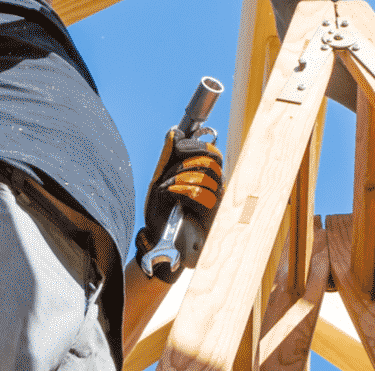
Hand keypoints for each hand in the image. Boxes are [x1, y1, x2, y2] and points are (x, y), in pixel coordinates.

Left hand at [134, 127, 223, 281]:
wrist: (159, 243)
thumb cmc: (162, 214)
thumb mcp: (160, 181)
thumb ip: (167, 157)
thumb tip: (174, 131)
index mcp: (205, 178)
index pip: (212, 153)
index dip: (197, 145)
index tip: (178, 147)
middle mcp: (216, 188)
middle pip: (212, 161)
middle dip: (187, 160)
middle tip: (170, 172)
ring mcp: (216, 202)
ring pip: (207, 175)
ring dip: (181, 177)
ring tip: (166, 188)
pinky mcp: (213, 216)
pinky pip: (202, 193)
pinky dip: (182, 189)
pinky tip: (171, 194)